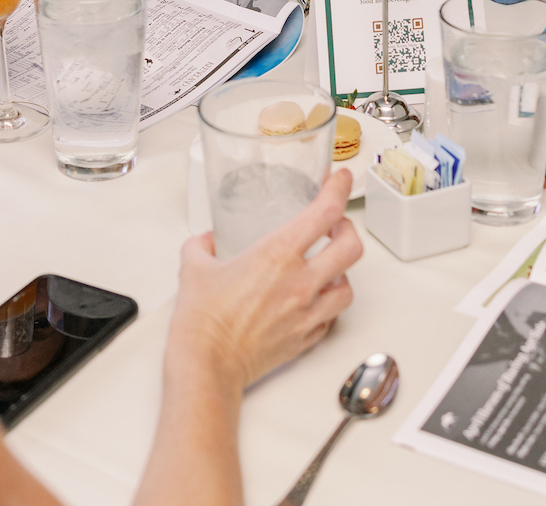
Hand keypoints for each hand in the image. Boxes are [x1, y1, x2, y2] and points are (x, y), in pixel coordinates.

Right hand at [173, 169, 361, 389]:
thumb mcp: (193, 268)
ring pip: (348, 287)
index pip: (325, 212)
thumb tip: (206, 241)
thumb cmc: (202, 322)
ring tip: (327, 266)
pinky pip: (331, 318)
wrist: (206, 367)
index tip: (340, 178)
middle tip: (334, 226)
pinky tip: (313, 300)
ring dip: (342, 272)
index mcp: (277, 255)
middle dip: (347, 229)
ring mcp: (307, 314)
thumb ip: (202, 246)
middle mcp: (300, 283)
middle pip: (351, 247)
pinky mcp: (306, 339)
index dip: (338, 188)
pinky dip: (328, 305)